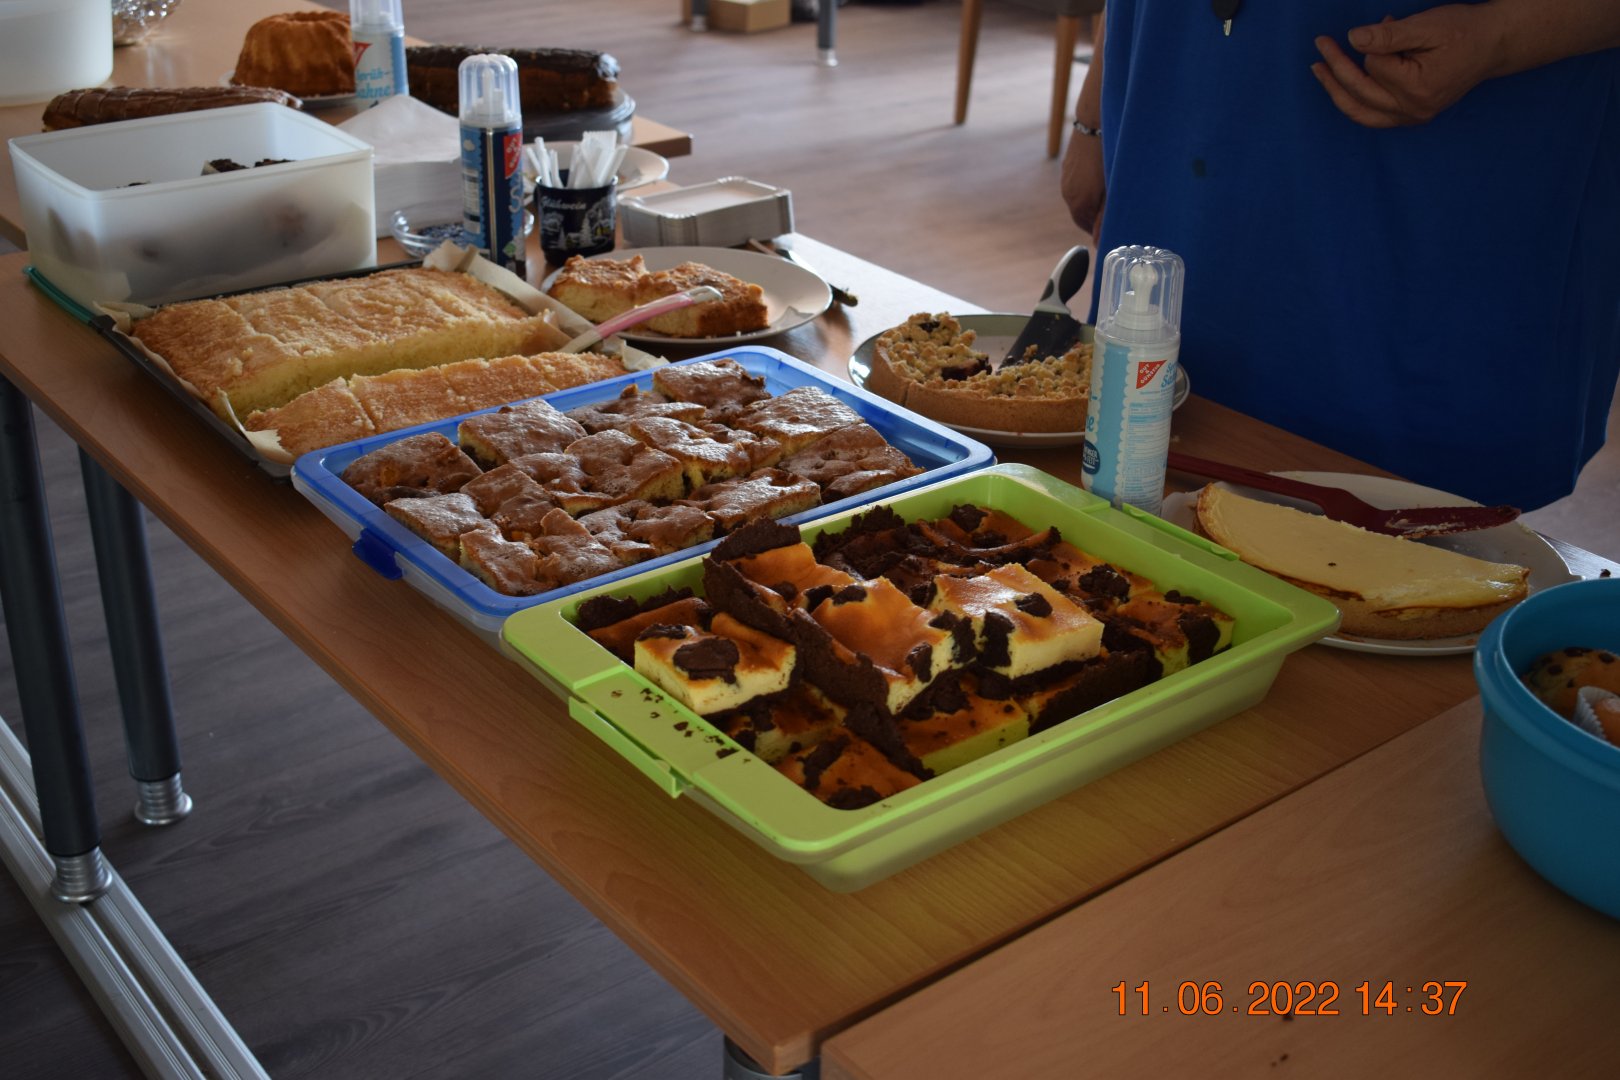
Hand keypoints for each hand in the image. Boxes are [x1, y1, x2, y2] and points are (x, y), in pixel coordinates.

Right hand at [1061, 128, 1105, 236]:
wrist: (1095, 122)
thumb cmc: (1110, 156)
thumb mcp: (1113, 189)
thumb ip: (1105, 216)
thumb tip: (1098, 240)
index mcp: (1079, 203)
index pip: (1087, 227)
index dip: (1099, 228)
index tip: (1112, 223)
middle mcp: (1068, 194)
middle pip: (1081, 214)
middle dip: (1095, 215)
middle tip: (1113, 208)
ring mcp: (1066, 179)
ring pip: (1078, 198)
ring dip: (1091, 199)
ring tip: (1108, 190)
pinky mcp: (1067, 166)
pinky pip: (1076, 184)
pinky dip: (1086, 186)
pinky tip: (1099, 175)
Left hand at [1311, 4, 1506, 127]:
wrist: (1494, 44)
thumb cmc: (1464, 31)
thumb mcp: (1427, 25)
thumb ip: (1389, 34)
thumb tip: (1353, 38)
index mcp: (1417, 89)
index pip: (1374, 66)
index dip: (1376, 41)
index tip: (1390, 19)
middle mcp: (1413, 110)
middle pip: (1360, 91)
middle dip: (1336, 66)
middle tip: (1320, 42)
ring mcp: (1412, 118)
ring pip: (1361, 111)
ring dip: (1336, 90)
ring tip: (1319, 70)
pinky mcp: (1412, 117)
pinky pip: (1372, 117)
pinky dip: (1354, 102)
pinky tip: (1340, 88)